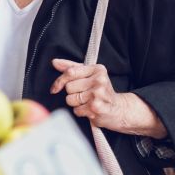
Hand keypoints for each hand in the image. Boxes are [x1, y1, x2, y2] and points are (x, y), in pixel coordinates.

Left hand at [50, 58, 166, 137]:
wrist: (119, 110)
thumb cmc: (101, 91)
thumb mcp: (89, 75)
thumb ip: (72, 67)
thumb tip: (55, 62)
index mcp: (97, 69)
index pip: (70, 72)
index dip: (59, 81)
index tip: (55, 88)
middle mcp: (99, 80)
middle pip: (68, 87)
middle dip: (72, 93)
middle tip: (84, 95)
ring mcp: (98, 94)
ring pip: (70, 99)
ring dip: (76, 104)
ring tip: (87, 102)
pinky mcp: (96, 107)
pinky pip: (76, 110)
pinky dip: (80, 112)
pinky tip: (90, 110)